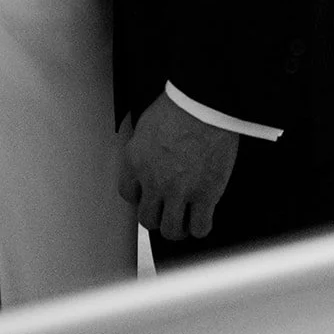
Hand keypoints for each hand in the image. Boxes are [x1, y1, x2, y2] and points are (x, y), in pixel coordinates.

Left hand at [117, 92, 238, 240]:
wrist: (204, 103)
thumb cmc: (178, 105)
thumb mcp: (147, 124)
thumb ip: (143, 148)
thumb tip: (147, 159)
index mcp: (135, 160)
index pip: (128, 194)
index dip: (141, 197)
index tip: (150, 195)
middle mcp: (153, 180)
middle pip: (147, 219)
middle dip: (158, 217)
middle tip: (168, 210)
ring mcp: (179, 191)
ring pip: (171, 230)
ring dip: (178, 228)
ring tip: (185, 219)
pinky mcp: (205, 195)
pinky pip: (199, 227)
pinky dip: (200, 227)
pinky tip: (203, 217)